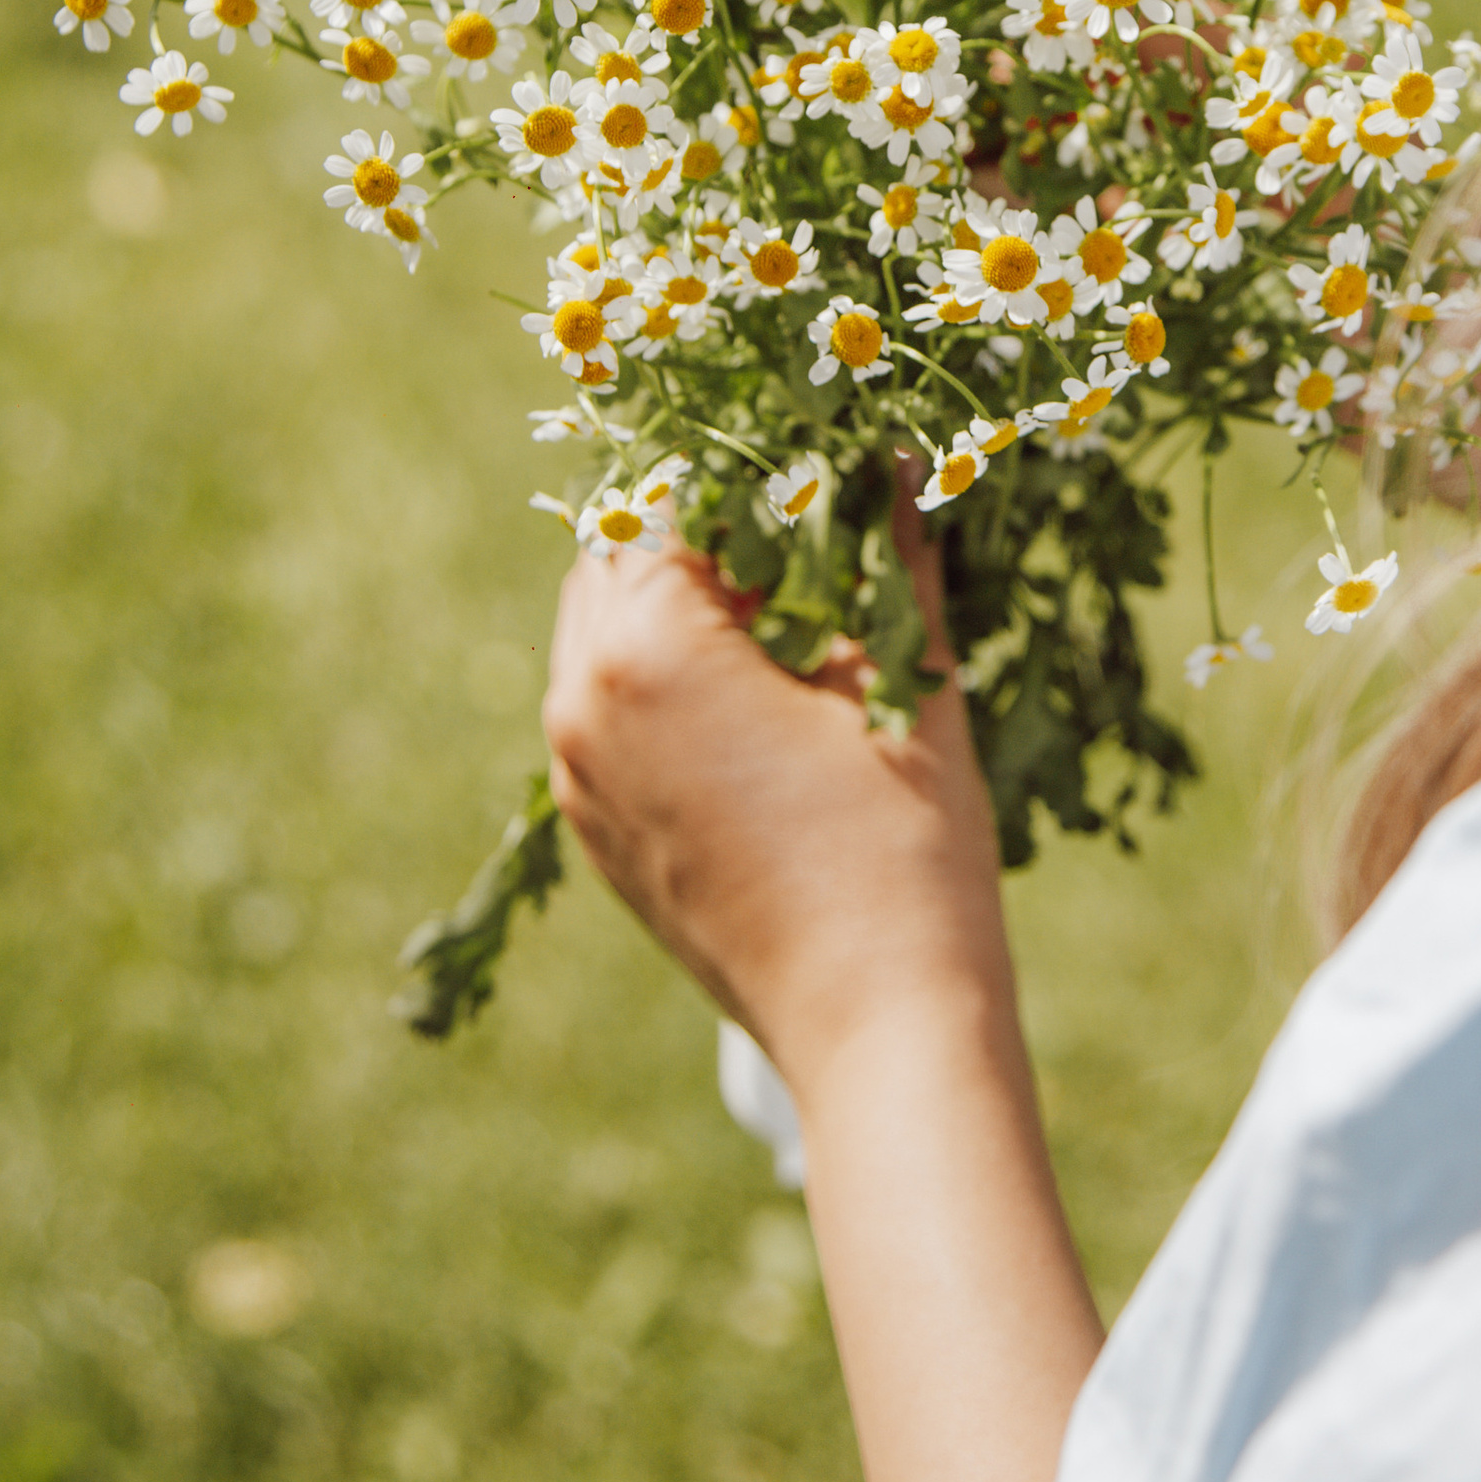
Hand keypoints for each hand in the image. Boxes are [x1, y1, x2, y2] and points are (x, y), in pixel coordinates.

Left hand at [540, 513, 1013, 1110]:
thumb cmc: (902, 845)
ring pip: (601, 640)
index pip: (671, 501)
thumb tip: (888, 456)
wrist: (878, 1024)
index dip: (749, 474)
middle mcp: (580, 705)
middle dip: (700, 538)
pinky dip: (663, 688)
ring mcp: (578, 780)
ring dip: (677, 610)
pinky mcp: (599, 837)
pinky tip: (759, 705)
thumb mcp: (900, 677)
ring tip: (786, 623)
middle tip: (802, 540)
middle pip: (616, 562)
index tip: (815, 472)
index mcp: (644, 648)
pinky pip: (606, 720)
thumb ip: (883, 551)